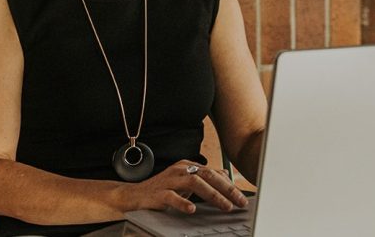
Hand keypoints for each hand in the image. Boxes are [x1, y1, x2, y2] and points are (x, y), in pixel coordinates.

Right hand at [126, 160, 248, 213]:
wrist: (133, 195)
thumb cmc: (161, 190)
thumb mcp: (184, 183)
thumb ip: (202, 181)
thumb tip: (225, 181)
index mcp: (187, 166)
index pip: (213, 172)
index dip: (229, 185)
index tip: (242, 198)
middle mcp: (179, 170)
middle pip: (207, 174)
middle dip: (226, 189)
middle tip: (240, 202)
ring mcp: (168, 180)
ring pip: (193, 182)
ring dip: (212, 194)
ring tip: (225, 206)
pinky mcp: (157, 193)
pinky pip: (171, 196)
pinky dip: (182, 202)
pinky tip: (192, 209)